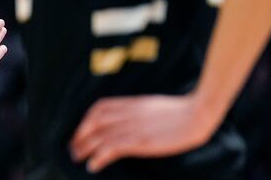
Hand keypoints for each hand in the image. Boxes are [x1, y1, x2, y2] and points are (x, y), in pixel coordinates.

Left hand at [70, 94, 216, 172]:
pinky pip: (112, 148)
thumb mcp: (154, 106)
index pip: (99, 108)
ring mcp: (133, 126)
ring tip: (77, 158)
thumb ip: (139, 110)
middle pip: (94, 122)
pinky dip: (99, 157)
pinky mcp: (139, 140)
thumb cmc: (182, 111)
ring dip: (84, 148)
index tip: (79, 131)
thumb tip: (131, 119)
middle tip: (73, 148)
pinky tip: (93, 166)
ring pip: (99, 136)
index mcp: (131, 103)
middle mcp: (128, 113)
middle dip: (79, 135)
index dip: (85, 120)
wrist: (198, 112)